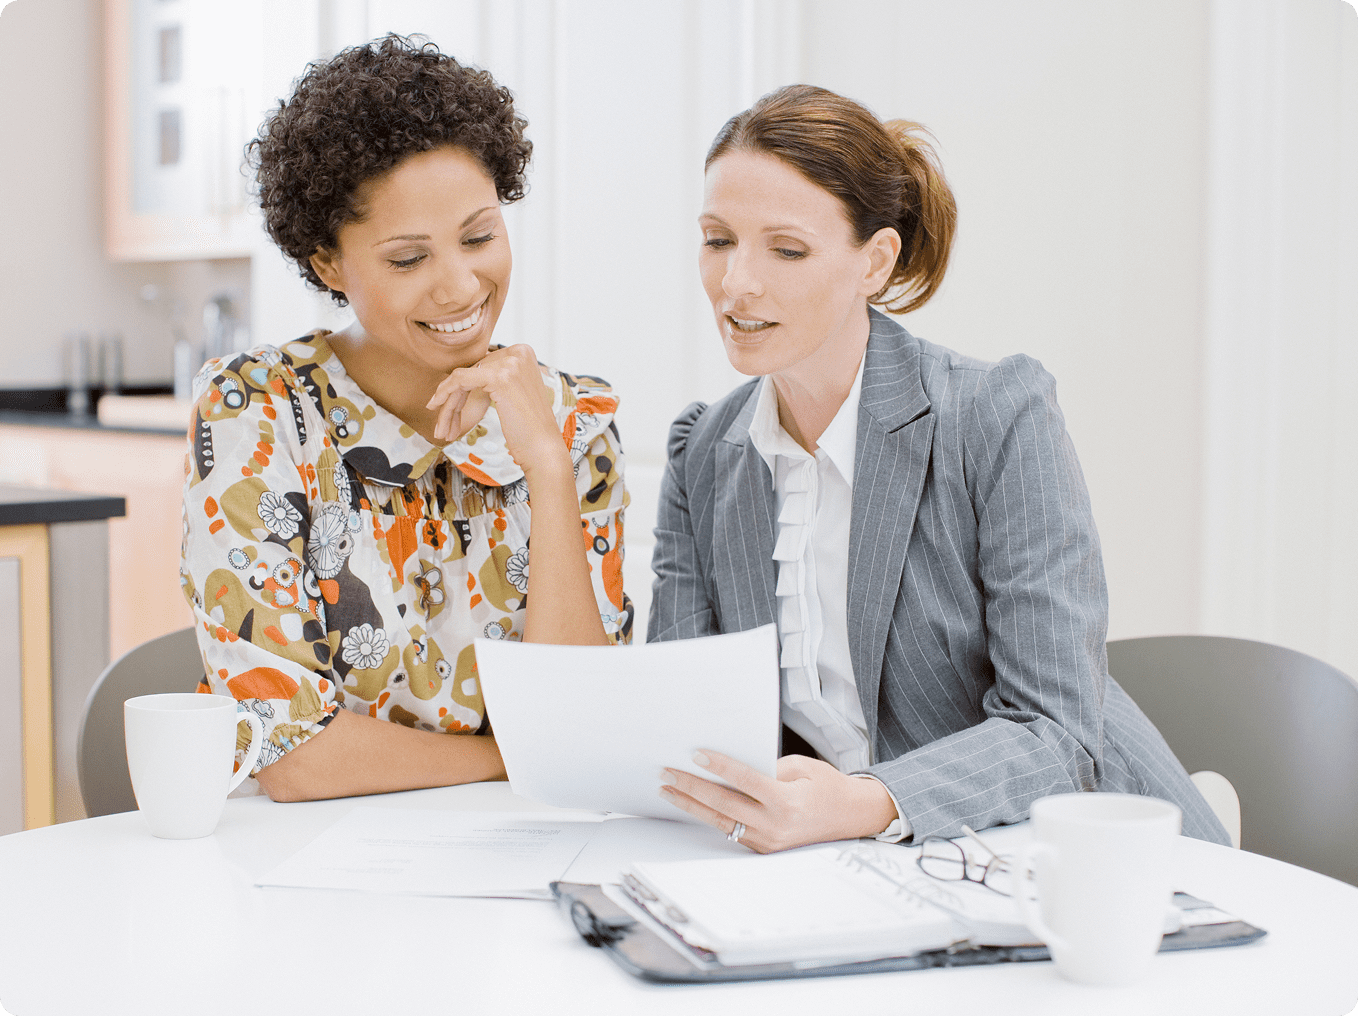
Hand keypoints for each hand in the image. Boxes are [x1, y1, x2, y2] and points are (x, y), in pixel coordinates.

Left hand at [425, 344, 565, 476]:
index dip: (463, 389)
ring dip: (449, 405)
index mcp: (523, 353)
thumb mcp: (513, 395)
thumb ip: (493, 379)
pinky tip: (436, 409)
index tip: (449, 409)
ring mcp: (510, 363)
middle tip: (444, 426)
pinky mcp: (499, 376)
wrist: (543, 450)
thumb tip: (463, 376)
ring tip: (442, 430)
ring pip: (463, 378)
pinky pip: (460, 380)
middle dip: (454, 400)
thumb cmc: (529, 430)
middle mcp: (519, 352)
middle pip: (472, 372)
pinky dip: (445, 394)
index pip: (482, 366)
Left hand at [658, 750, 899, 852]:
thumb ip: (768, 768)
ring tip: (668, 790)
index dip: (718, 767)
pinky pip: (730, 830)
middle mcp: (776, 825)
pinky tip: (692, 804)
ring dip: (692, 805)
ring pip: (720, 821)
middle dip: (692, 787)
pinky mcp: (764, 848)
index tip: (696, 755)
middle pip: (724, 804)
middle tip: (667, 773)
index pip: (745, 780)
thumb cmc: (828, 787)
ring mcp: (769, 841)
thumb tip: (730, 768)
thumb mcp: (802, 767)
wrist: (851, 816)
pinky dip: (709, 816)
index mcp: (787, 801)